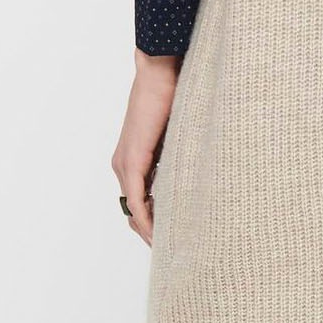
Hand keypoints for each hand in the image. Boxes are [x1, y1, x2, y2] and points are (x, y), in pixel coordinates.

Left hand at [112, 50, 180, 244]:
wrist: (160, 73)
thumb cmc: (173, 96)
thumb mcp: (178, 135)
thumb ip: (181, 155)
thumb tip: (199, 171)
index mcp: (134, 159)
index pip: (139, 201)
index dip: (152, 222)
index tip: (170, 237)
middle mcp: (123, 165)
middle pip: (133, 211)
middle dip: (150, 232)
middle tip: (171, 250)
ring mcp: (124, 164)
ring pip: (134, 209)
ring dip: (149, 230)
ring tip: (168, 248)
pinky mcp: (131, 160)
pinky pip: (137, 199)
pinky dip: (145, 218)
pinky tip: (157, 233)